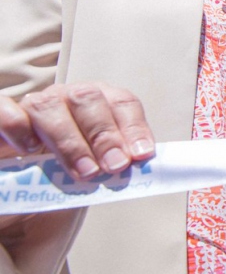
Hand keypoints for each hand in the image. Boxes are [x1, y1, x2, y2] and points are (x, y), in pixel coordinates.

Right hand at [0, 83, 155, 179]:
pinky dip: (17, 125)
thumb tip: (144, 169)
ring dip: (70, 140)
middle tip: (114, 166)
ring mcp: (32, 106)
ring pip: (50, 106)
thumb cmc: (64, 178)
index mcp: (98, 106)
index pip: (122, 102)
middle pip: (88, 99)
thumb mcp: (96, 173)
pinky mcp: (1, 118)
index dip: (134, 127)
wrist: (21, 192)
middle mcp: (66, 99)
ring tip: (84, 171)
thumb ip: (118, 167)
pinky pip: (5, 110)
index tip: (141, 155)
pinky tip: (29, 149)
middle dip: (105, 135)